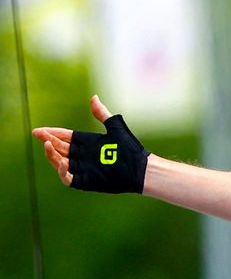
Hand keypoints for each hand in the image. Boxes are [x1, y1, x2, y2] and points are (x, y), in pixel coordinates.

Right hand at [32, 96, 147, 192]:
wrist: (141, 169)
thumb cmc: (131, 148)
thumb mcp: (115, 128)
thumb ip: (102, 114)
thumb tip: (93, 97)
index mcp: (87, 143)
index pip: (65, 137)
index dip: (52, 133)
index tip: (40, 130)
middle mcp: (83, 156)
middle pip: (60, 148)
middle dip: (49, 141)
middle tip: (40, 135)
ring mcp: (84, 169)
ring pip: (60, 162)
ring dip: (52, 155)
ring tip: (48, 145)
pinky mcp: (86, 181)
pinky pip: (69, 178)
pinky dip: (62, 172)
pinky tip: (61, 163)